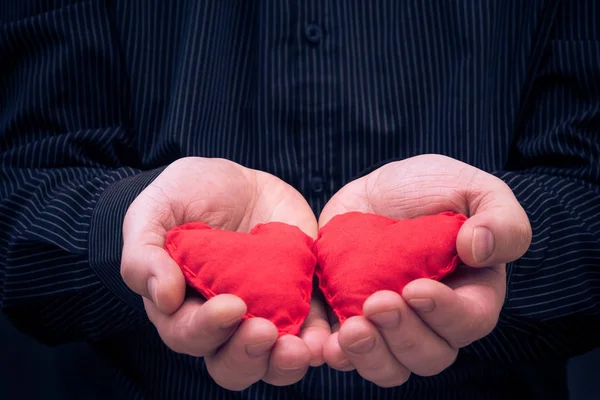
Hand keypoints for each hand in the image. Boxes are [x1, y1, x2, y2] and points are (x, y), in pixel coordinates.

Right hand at [120, 157, 329, 389]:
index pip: (189, 336)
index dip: (207, 330)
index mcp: (184, 308)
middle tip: (264, 331)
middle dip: (248, 355)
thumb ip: (144, 254)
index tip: (230, 305)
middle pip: (233, 364)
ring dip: (287, 362)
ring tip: (303, 348)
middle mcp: (225, 323)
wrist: (235, 182)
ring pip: (274, 360)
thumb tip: (163, 297)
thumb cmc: (186, 196)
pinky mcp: (300, 298)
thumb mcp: (154, 211)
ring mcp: (265, 313)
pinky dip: (321, 339)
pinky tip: (329, 337)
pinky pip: (313, 330)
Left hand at [319, 154, 530, 386]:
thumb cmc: (433, 187)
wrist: (377, 189)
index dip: (445, 314)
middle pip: (428, 355)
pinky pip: (345, 354)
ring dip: (370, 355)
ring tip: (350, 330)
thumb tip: (478, 249)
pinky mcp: (350, 318)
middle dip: (403, 336)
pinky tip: (325, 343)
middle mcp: (432, 320)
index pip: (469, 321)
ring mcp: (390, 325)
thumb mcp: (473, 188)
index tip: (416, 288)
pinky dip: (335, 354)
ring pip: (389, 366)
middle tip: (376, 303)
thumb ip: (500, 219)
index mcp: (470, 294)